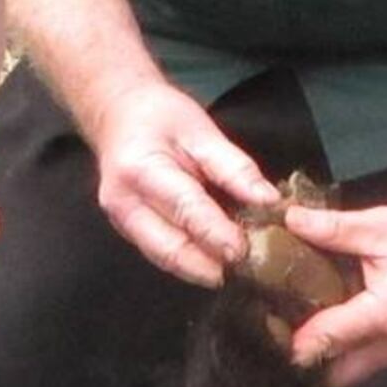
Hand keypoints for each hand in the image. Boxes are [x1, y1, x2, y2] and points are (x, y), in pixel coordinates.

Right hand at [90, 79, 274, 287]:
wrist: (118, 117)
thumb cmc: (159, 118)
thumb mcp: (201, 131)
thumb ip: (234, 167)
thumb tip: (267, 201)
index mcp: (141, 171)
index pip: (186, 210)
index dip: (217, 234)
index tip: (244, 251)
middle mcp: (124, 204)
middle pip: (170, 248)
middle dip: (209, 265)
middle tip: (246, 269)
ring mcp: (122, 223)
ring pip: (166, 259)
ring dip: (203, 269)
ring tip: (237, 269)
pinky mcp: (129, 234)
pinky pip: (163, 254)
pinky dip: (192, 260)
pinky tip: (217, 261)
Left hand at [279, 190, 386, 386]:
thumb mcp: (382, 223)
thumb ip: (333, 228)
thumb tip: (287, 220)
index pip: (326, 340)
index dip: (288, 338)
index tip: (259, 325)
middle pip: (334, 374)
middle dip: (304, 359)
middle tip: (274, 327)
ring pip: (350, 373)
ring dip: (323, 358)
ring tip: (293, 325)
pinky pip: (365, 361)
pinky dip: (342, 352)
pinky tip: (323, 321)